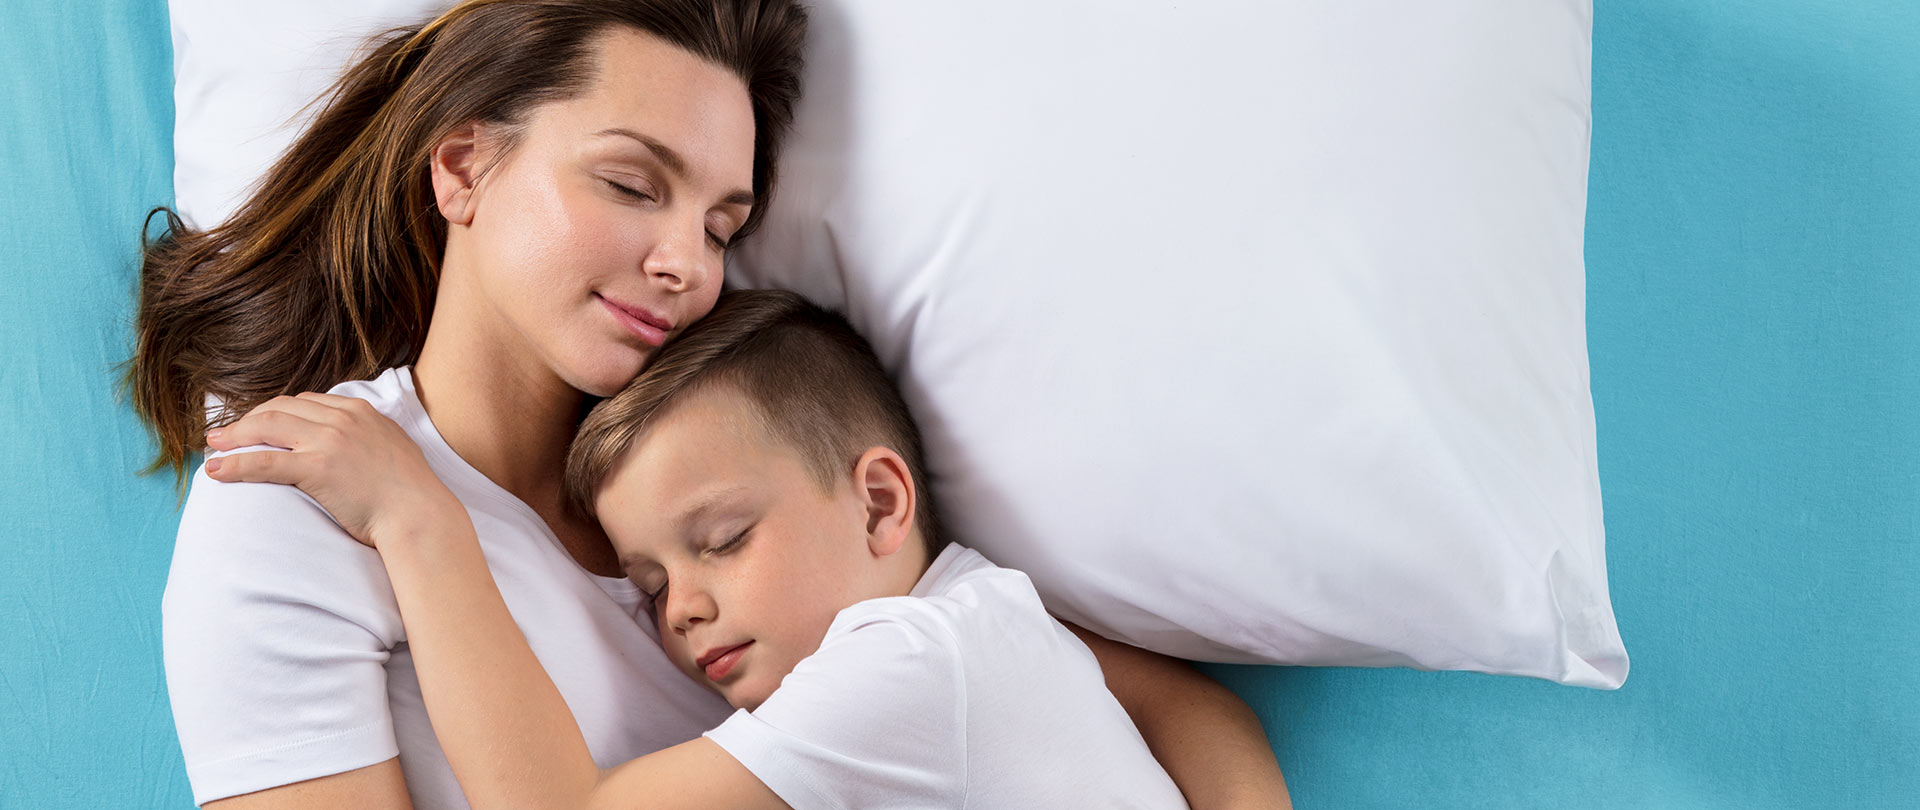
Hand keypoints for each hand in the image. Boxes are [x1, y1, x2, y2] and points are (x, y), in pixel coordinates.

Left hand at [204, 392, 460, 548]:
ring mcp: (330, 440)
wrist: (420, 515)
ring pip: (267, 426)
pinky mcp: (318, 467)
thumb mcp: (391, 448)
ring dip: (234, 436)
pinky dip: (235, 464)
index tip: (259, 425)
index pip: (305, 401)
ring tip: (214, 448)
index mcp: (360, 411)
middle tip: (225, 435)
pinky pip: (264, 461)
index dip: (275, 412)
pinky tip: (216, 471)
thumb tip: (350, 446)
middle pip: (280, 407)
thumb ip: (367, 436)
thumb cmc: (409, 493)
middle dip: (248, 419)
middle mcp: (342, 418)